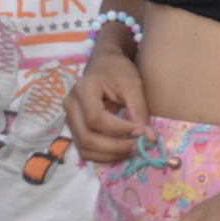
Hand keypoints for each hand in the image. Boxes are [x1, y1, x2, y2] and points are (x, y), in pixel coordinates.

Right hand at [65, 47, 148, 164]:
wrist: (103, 64)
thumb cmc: (118, 70)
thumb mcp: (132, 83)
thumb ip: (139, 109)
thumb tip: (149, 138)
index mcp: (83, 89)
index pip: (96, 118)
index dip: (119, 129)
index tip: (142, 132)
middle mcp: (71, 106)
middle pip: (87, 138)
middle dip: (115, 147)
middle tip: (140, 146)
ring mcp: (70, 119)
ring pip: (85, 149)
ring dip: (111, 156)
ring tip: (134, 149)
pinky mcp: (75, 129)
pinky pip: (86, 150)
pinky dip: (105, 156)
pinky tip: (123, 150)